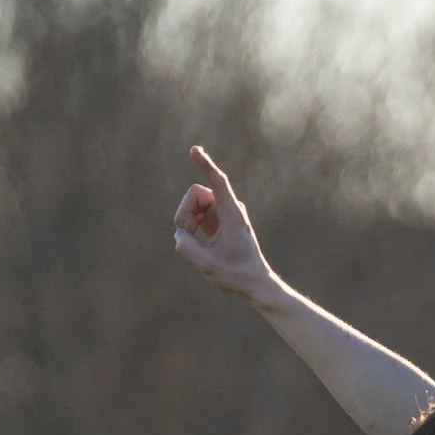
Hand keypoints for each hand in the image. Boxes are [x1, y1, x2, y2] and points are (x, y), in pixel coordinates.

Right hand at [172, 146, 275, 301]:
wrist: (255, 284)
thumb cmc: (235, 275)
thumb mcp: (206, 264)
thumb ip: (186, 246)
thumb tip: (179, 233)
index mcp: (232, 214)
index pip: (217, 181)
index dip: (205, 164)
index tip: (194, 149)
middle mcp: (229, 208)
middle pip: (196, 193)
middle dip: (185, 212)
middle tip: (188, 235)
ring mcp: (223, 213)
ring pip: (194, 204)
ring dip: (186, 220)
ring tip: (194, 242)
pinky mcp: (218, 221)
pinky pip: (196, 213)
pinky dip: (190, 225)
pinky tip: (195, 238)